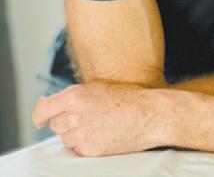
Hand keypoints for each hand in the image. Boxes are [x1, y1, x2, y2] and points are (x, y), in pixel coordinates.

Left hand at [32, 82, 157, 156]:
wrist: (151, 115)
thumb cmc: (129, 98)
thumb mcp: (99, 88)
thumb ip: (72, 96)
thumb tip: (46, 104)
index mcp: (76, 96)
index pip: (43, 109)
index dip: (39, 116)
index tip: (40, 119)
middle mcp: (75, 115)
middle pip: (55, 125)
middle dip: (66, 122)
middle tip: (87, 117)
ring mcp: (82, 134)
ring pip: (66, 138)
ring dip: (76, 134)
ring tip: (99, 125)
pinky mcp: (90, 150)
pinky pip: (77, 149)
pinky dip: (85, 144)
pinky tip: (102, 134)